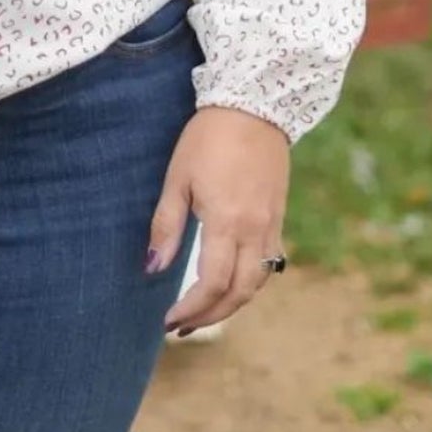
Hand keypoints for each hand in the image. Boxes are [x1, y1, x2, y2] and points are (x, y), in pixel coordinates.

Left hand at [148, 106, 290, 334]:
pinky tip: (229, 285)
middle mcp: (255, 230)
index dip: (190, 309)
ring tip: (203, 313)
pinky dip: (249, 283)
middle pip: (239, 294)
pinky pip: (268, 264)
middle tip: (182, 327)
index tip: (168, 320)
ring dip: (231, 305)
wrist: (254, 105)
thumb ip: (166, 225)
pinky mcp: (278, 218)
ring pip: (258, 283)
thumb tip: (153, 268)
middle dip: (210, 317)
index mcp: (226, 221)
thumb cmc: (208, 137)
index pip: (212, 284)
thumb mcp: (177, 177)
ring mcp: (271, 225)